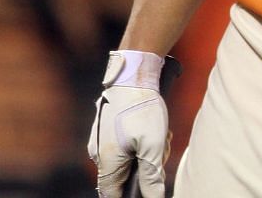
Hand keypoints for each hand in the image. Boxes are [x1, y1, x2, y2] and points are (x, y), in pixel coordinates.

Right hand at [89, 51, 171, 196]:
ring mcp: (101, 140)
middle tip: (163, 151)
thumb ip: (152, 175)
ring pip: (127, 158)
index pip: (112, 193)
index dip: (127, 196)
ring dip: (146, 151)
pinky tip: (153, 127)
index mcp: (107, 162)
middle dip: (145, 168)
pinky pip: (125, 144)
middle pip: (123, 175)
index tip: (145, 191)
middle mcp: (99, 153)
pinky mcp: (107, 129)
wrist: (133, 76)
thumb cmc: (142, 110)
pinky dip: (141, 140)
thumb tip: (154, 196)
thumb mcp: (154, 145)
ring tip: (162, 135)